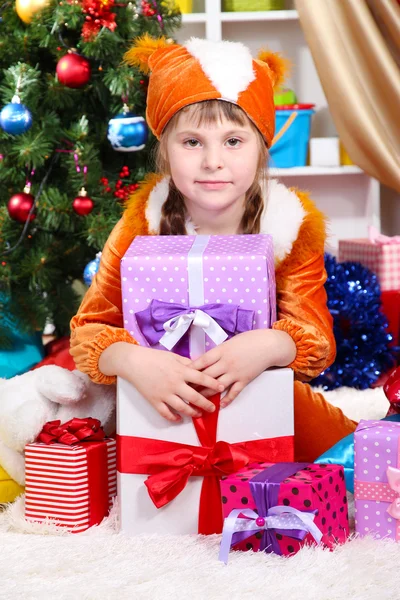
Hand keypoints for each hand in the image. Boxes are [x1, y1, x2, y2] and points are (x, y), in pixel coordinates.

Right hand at [99, 342, 223, 421]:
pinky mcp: (155, 401)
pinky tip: (180, 419)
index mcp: (181, 371)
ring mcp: (165, 394)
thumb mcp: (173, 356)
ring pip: (183, 408)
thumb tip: (199, 367)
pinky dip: (174, 418)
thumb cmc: (154, 357)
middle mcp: (175, 384)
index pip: (201, 379)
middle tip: (213, 408)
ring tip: (199, 414)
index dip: (213, 384)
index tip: (221, 387)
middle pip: (195, 397)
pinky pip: (166, 413)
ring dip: (193, 412)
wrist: (133, 362)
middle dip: (206, 404)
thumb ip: (187, 362)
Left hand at [191, 329, 296, 407]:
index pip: (202, 361)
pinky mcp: (244, 380)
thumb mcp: (229, 342)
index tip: (181, 374)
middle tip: (184, 390)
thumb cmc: (249, 340)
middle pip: (206, 376)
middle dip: (194, 384)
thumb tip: (205, 360)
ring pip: (217, 386)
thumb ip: (217, 352)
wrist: (268, 345)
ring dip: (206, 394)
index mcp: (221, 351)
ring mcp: (235, 372)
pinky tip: (219, 406)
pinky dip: (226, 400)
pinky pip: (233, 392)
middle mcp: (226, 363)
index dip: (190, 369)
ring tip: (197, 401)